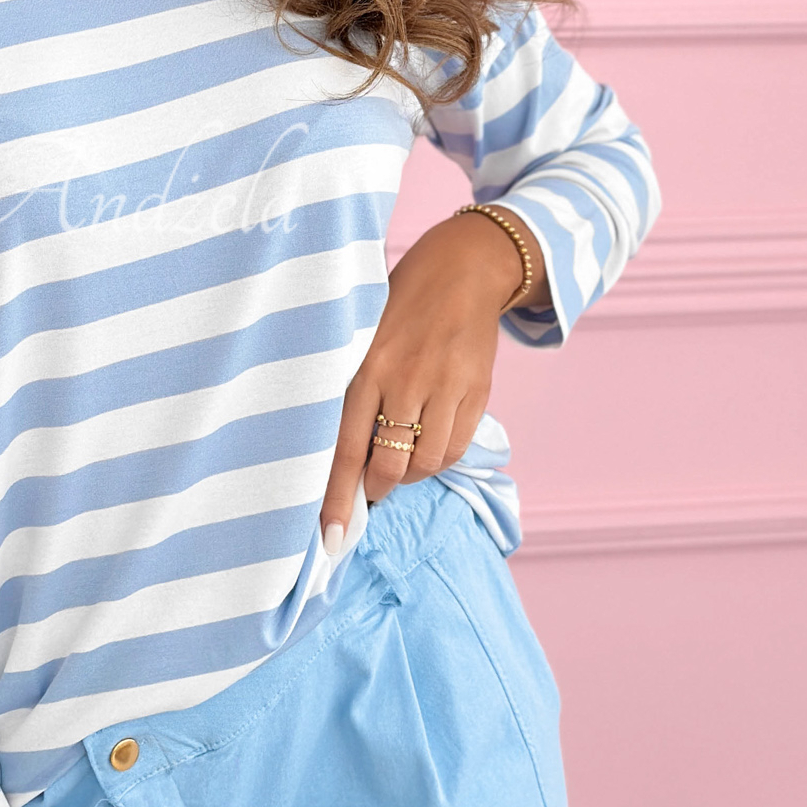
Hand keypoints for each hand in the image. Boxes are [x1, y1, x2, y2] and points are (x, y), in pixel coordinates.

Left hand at [319, 207, 545, 547]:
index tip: (330, 538)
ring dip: (408, 475)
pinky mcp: (476, 391)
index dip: (336, 498)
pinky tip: (427, 443)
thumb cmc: (398, 303)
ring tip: (399, 459)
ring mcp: (444, 387)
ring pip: (425, 464)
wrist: (464, 268)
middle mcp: (404, 380)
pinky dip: (438, 458)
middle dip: (376, 490)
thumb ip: (350, 388)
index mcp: (364, 367)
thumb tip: (338, 456)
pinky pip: (454, 448)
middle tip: (370, 489)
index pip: (344, 448)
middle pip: (388, 466)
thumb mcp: (360, 335)